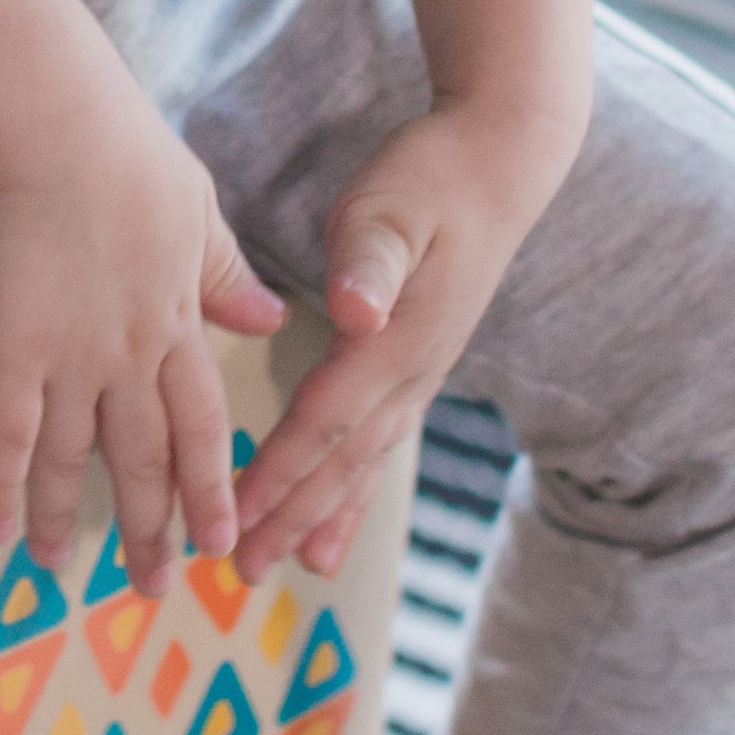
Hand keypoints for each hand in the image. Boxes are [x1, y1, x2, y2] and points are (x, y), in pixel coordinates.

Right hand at [0, 89, 289, 596]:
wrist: (55, 128)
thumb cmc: (125, 150)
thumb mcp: (198, 211)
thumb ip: (226, 273)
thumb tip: (269, 319)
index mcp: (180, 322)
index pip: (201, 426)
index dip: (209, 488)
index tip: (218, 539)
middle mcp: (132, 357)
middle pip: (145, 460)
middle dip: (152, 528)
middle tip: (153, 587)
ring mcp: (70, 359)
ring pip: (77, 460)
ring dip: (73, 520)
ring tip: (63, 573)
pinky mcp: (9, 348)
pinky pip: (9, 436)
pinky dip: (5, 488)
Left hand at [228, 101, 580, 582]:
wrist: (499, 164)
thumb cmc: (432, 176)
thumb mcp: (393, 206)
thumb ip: (372, 260)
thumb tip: (357, 309)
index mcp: (396, 339)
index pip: (324, 418)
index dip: (279, 469)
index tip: (235, 513)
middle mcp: (412, 370)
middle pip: (342, 458)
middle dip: (292, 516)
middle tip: (244, 569)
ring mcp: (420, 373)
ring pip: (364, 461)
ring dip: (325, 515)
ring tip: (296, 569)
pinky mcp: (416, 365)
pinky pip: (379, 443)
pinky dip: (354, 489)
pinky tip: (336, 524)